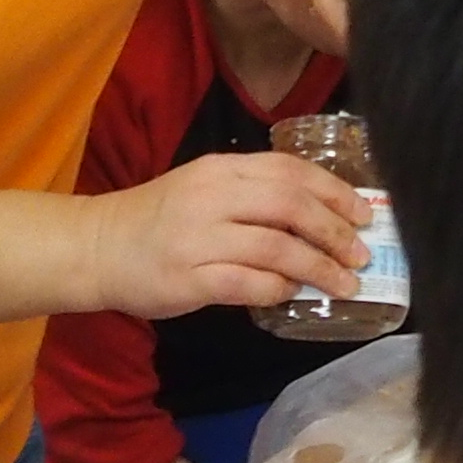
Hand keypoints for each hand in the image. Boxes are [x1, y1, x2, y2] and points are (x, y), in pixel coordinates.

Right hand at [87, 150, 368, 317]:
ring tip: (345, 283)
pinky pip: (248, 284)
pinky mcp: (188, 278)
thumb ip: (256, 195)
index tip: (365, 213)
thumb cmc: (160, 220)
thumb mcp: (205, 189)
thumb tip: (325, 218)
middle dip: (335, 231)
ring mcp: (198, 238)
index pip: (290, 170)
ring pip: (276, 247)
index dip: (335, 192)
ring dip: (318, 267)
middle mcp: (212, 197)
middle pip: (291, 206)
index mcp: (221, 169)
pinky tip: (292, 293)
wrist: (97, 247)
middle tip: (362, 254)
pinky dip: (278, 289)